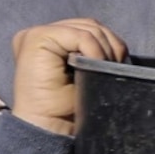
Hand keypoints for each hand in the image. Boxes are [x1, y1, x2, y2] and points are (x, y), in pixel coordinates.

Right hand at [7, 19, 126, 136]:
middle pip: (91, 25)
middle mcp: (44, 34)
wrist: (51, 127)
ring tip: (103, 71)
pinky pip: (80, 36)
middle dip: (110, 45)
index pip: (90, 29)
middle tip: (115, 68)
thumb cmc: (70, 107)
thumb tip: (118, 45)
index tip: (118, 66)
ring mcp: (38, 33)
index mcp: (55, 41)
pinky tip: (94, 67)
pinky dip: (95, 51)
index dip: (110, 44)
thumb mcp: (88, 74)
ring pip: (88, 28)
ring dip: (104, 50)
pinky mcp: (37, 37)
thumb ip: (94, 52)